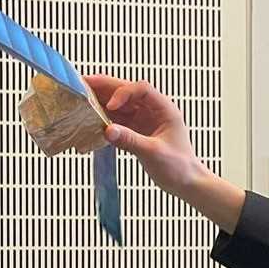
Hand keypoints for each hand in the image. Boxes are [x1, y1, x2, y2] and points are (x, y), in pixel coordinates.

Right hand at [83, 75, 244, 229]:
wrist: (186, 183)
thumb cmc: (180, 167)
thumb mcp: (154, 153)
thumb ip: (131, 141)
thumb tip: (108, 131)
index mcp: (165, 110)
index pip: (142, 90)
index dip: (123, 93)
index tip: (110, 106)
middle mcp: (153, 111)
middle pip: (127, 92)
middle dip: (106, 88)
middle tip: (84, 84)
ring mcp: (144, 121)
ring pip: (120, 105)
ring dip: (101, 102)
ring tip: (82, 98)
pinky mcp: (136, 132)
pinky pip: (117, 120)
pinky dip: (104, 119)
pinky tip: (90, 119)